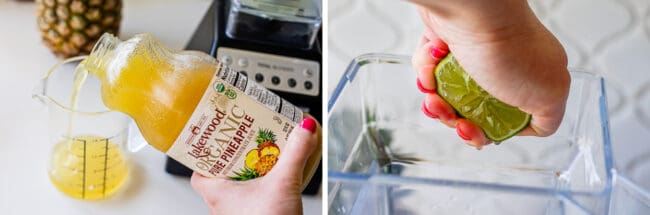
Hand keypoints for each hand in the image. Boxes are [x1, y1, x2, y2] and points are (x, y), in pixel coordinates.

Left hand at [191, 117, 318, 214]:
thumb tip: (303, 128)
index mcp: (217, 194)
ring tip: (262, 159)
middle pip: (218, 176)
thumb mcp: (284, 182)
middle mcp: (221, 207)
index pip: (198, 169)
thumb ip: (295, 152)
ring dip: (247, 175)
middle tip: (245, 143)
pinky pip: (249, 202)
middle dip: (233, 159)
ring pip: (234, 190)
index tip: (217, 138)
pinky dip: (258, 190)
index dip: (206, 153)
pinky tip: (273, 184)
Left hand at [409, 0, 570, 148]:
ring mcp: (473, 54)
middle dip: (454, 117)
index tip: (475, 131)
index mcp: (531, 77)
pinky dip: (426, 71)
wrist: (470, 8)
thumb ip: (548, 117)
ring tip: (433, 91)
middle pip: (470, 109)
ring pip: (446, 93)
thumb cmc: (508, 46)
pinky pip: (430, 69)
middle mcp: (502, 64)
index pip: (504, 119)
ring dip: (436, 98)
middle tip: (448, 113)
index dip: (486, 131)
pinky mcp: (445, 43)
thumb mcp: (549, 94)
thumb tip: (537, 127)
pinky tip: (432, 62)